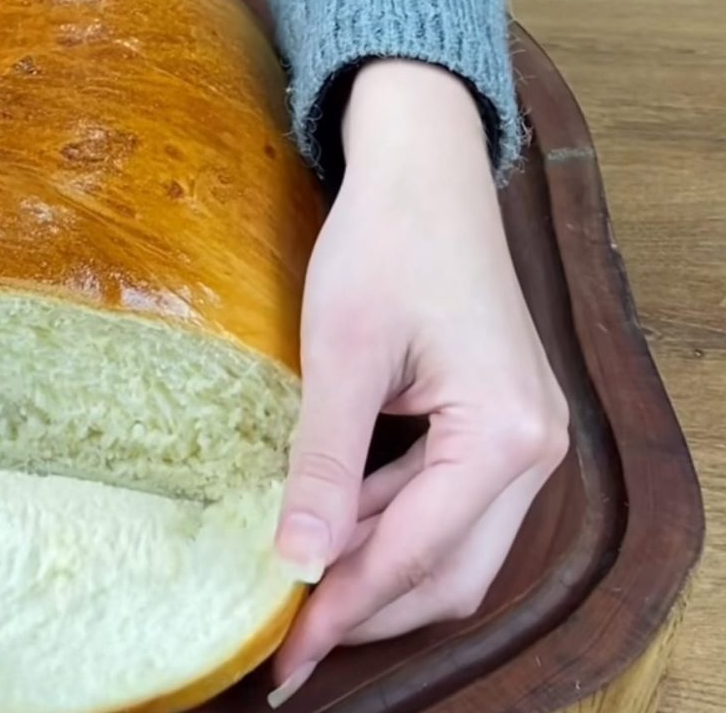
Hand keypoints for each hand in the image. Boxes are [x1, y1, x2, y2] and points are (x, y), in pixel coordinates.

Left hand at [268, 61, 569, 704]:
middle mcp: (535, 448)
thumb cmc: (384, 242)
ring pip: (453, 546)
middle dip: (369, 608)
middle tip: (293, 643)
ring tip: (305, 598)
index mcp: (506, 434)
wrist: (423, 168)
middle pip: (451, 571)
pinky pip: (448, 504)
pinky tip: (336, 534)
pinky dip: (393, 529)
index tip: (289, 656)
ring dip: (379, 573)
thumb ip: (326, 465)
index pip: (417, 554)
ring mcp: (524, 437)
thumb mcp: (342, 357)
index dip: (346, 610)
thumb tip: (300, 560)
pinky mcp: (499, 424)